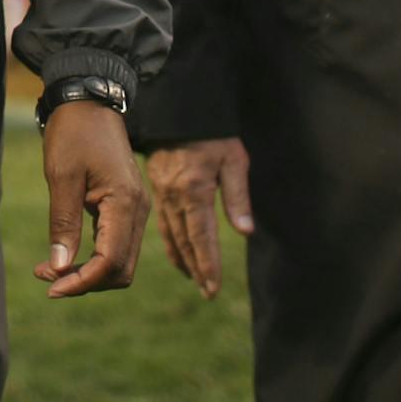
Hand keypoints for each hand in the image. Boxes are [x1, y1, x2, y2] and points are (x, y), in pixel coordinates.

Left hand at [34, 98, 148, 298]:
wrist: (88, 101)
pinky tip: (65, 255)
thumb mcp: (61, 176)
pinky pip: (115, 244)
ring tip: (48, 269)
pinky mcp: (125, 206)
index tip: (51, 286)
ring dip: (87, 272)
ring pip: (119, 261)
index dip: (82, 282)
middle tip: (45, 277)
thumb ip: (63, 223)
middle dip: (85, 282)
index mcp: (125, 204)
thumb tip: (59, 268)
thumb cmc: (73, 133)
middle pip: (120, 270)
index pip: (111, 262)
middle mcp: (138, 212)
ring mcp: (135, 210)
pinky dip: (92, 257)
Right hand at [145, 137, 253, 299]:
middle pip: (185, 240)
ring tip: (194, 279)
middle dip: (197, 268)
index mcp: (194, 190)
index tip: (213, 287)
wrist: (177, 109)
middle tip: (207, 292)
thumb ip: (237, 195)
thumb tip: (245, 230)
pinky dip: (170, 241)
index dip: (208, 264)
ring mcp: (161, 192)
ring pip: (171, 234)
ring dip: (183, 258)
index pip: (201, 237)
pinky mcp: (155, 187)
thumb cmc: (211, 134)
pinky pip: (161, 221)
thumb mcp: (233, 159)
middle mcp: (174, 196)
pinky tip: (177, 252)